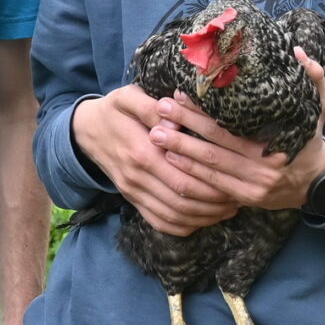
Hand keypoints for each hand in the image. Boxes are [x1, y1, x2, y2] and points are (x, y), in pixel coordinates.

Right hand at [72, 86, 239, 236]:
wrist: (85, 131)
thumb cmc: (114, 110)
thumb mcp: (129, 98)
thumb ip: (153, 108)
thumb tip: (177, 120)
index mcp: (140, 151)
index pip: (181, 176)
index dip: (211, 182)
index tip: (234, 178)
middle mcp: (136, 177)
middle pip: (182, 200)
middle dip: (214, 202)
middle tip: (239, 197)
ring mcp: (133, 192)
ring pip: (173, 216)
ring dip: (204, 217)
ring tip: (228, 208)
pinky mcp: (132, 200)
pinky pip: (159, 222)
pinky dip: (184, 226)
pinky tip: (203, 219)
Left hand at [154, 51, 324, 210]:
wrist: (318, 184)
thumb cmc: (311, 140)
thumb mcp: (319, 108)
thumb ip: (313, 79)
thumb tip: (298, 52)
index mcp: (280, 138)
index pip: (234, 122)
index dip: (204, 110)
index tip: (181, 93)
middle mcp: (266, 163)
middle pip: (217, 143)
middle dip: (185, 125)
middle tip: (160, 109)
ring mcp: (255, 184)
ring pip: (211, 165)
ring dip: (181, 149)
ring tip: (156, 134)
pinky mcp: (247, 198)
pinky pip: (214, 184)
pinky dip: (191, 171)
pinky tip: (172, 159)